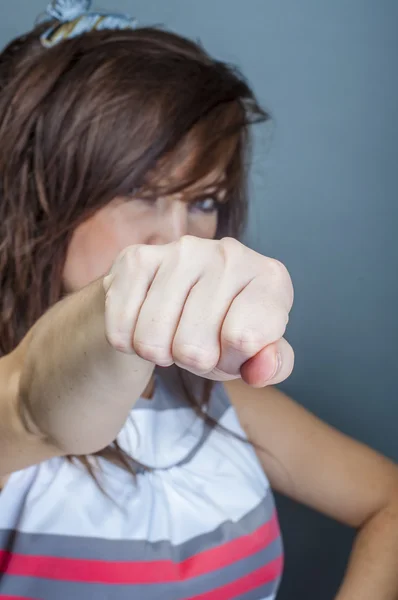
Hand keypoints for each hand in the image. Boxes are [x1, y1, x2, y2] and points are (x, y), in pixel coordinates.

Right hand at [103, 236, 293, 386]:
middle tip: (197, 341)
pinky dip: (127, 340)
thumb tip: (261, 370)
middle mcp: (230, 254)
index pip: (245, 340)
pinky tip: (143, 321)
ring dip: (159, 352)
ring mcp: (181, 251)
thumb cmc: (221, 328)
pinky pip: (120, 329)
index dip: (232, 361)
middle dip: (193, 360)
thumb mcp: (254, 353)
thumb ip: (272, 366)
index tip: (232, 348)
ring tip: (172, 331)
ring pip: (152, 341)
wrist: (171, 298)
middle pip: (195, 349)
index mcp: (270, 278)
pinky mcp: (137, 258)